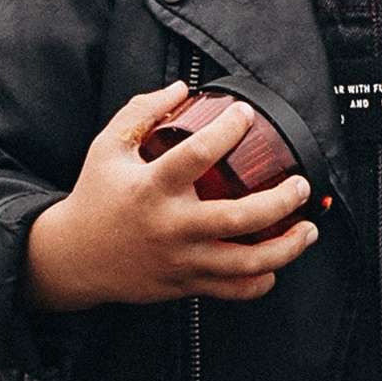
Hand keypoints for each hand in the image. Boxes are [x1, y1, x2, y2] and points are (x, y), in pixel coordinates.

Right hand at [21, 84, 319, 310]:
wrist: (73, 258)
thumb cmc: (94, 197)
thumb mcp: (108, 147)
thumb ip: (141, 113)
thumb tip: (181, 89)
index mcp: (151, 187)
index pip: (199, 153)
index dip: (230, 129)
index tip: (245, 115)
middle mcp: (170, 226)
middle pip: (237, 217)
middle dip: (279, 201)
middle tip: (299, 185)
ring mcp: (180, 260)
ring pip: (245, 263)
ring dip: (285, 248)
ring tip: (308, 229)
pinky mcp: (184, 284)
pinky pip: (232, 291)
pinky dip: (259, 281)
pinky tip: (273, 264)